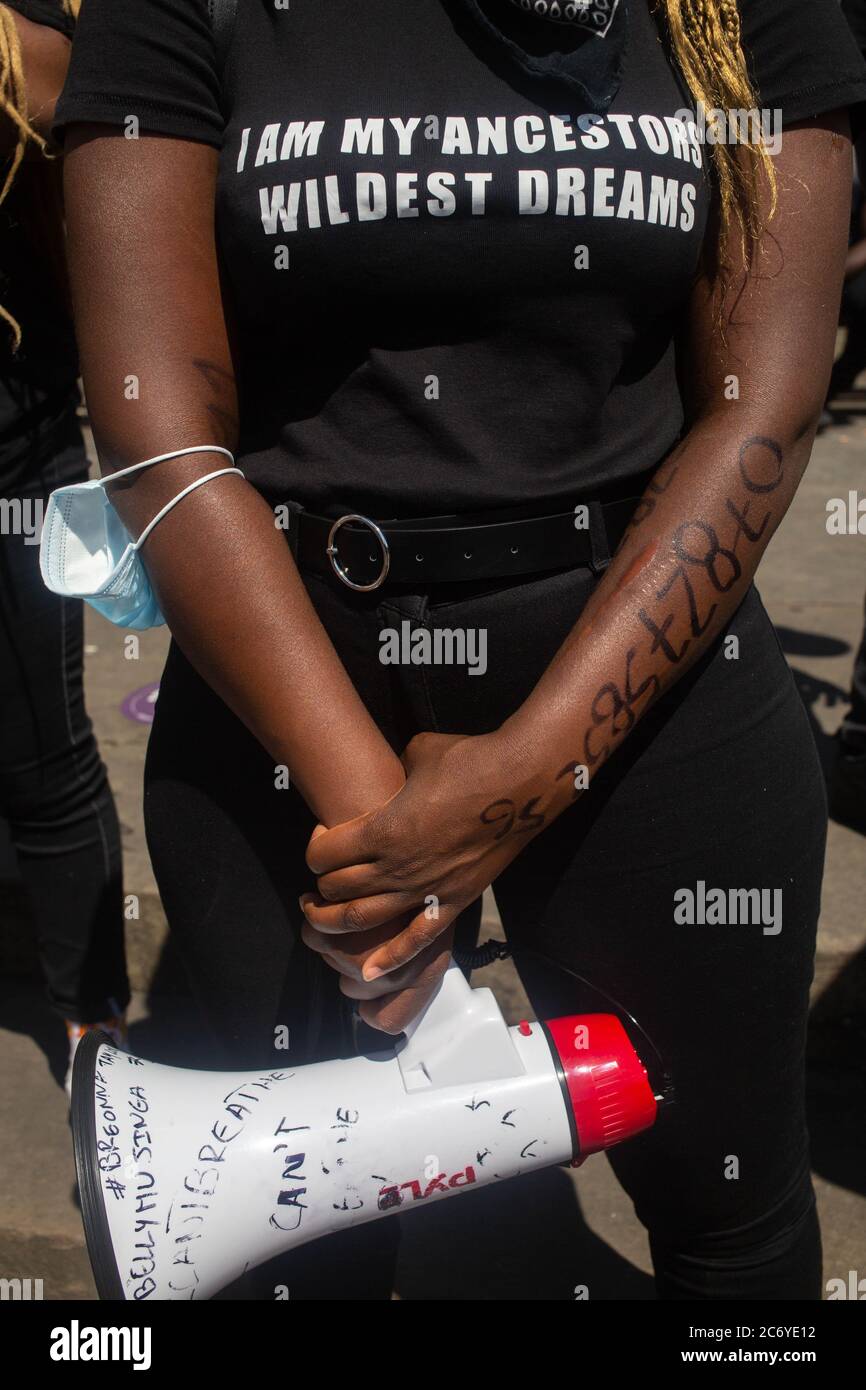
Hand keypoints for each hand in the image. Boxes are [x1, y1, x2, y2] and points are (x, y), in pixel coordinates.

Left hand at [300, 728, 558, 1027]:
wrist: (521, 782)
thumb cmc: (469, 760)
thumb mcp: (417, 755)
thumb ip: (394, 773)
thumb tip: (391, 775)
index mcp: (380, 829)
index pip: (323, 854)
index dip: (315, 848)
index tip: (322, 840)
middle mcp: (395, 866)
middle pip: (336, 889)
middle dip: (320, 887)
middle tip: (318, 881)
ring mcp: (424, 888)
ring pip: (362, 920)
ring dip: (334, 923)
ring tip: (321, 919)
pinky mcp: (453, 902)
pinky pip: (416, 941)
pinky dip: (390, 960)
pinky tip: (368, 974)